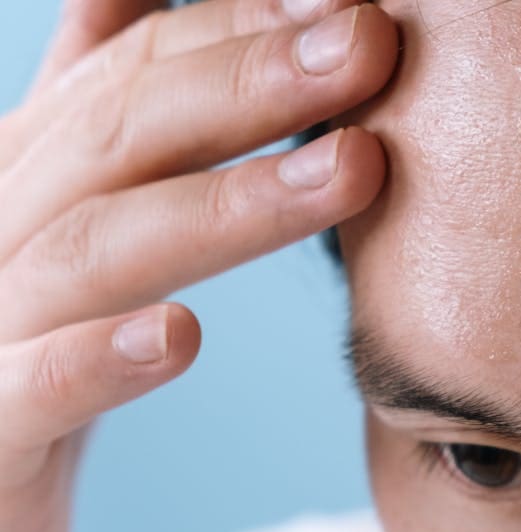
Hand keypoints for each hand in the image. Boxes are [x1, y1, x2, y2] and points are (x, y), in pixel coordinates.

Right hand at [0, 0, 397, 531]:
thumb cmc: (33, 324)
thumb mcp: (68, 199)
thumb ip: (98, 99)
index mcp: (37, 164)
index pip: (141, 69)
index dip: (245, 27)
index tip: (354, 8)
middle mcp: (6, 223)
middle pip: (126, 133)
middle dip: (253, 81)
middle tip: (370, 44)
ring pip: (99, 249)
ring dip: (229, 204)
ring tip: (351, 168)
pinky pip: (35, 390)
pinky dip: (101, 359)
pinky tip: (181, 336)